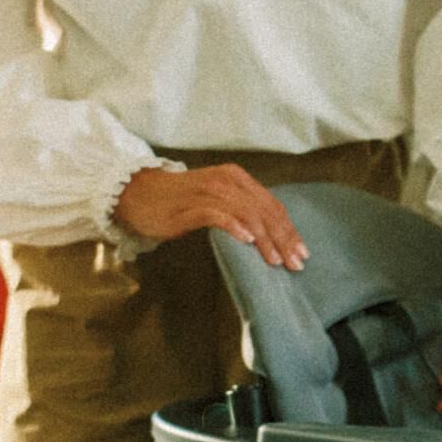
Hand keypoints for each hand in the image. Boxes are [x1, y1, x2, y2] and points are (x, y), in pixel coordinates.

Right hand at [114, 165, 307, 270]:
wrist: (139, 194)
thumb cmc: (181, 201)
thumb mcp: (217, 201)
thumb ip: (241, 210)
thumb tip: (271, 236)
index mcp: (236, 178)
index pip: (271, 204)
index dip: (288, 229)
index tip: (301, 253)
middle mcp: (225, 181)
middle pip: (262, 210)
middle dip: (282, 238)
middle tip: (295, 263)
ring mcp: (207, 192)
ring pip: (244, 213)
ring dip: (263, 238)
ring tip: (275, 260)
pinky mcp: (188, 206)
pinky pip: (216, 215)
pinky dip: (233, 227)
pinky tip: (246, 241)